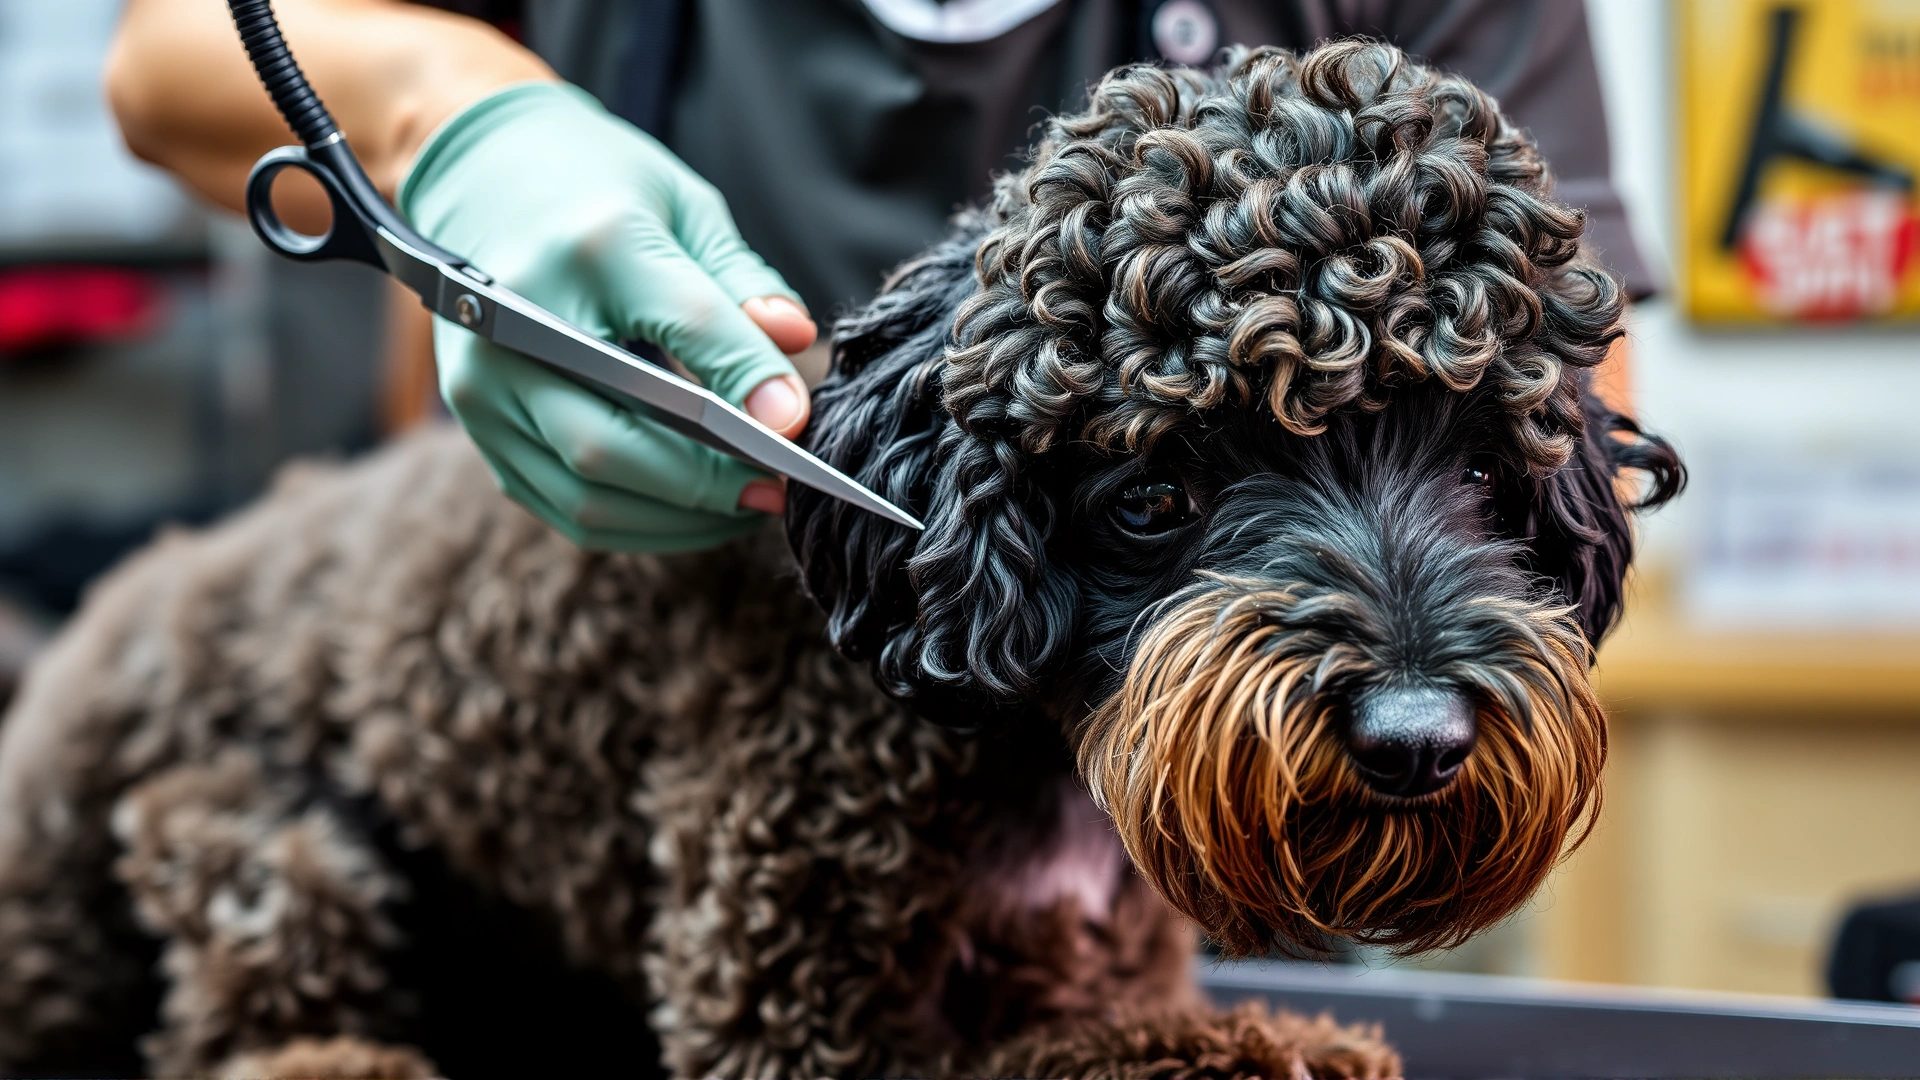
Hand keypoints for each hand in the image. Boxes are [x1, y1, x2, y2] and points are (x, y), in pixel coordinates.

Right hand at [399, 83, 815, 550]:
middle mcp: (519, 321)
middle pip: (616, 441)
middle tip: (780, 489)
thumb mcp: (684, 205)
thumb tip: (795, 342)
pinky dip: (638, 523)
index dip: (751, 382)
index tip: (799, 427)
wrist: (483, 177)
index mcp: (592, 244)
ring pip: (587, 492)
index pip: (685, 326)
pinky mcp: (478, 424)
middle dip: (710, 482)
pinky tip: (692, 510)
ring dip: (678, 518)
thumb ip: (741, 281)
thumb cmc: (601, 189)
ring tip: (745, 503)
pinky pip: (563, 506)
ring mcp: (485, 382)